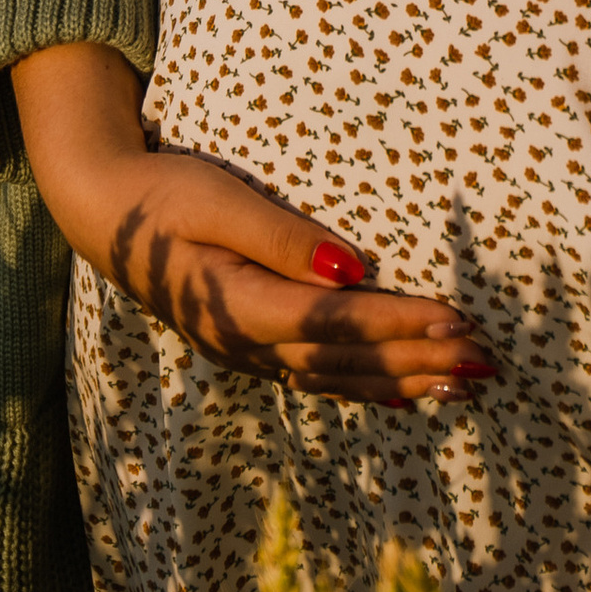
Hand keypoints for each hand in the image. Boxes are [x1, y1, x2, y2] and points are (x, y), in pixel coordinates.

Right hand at [12, 41, 494, 408]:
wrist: (104, 216)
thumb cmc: (164, 194)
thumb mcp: (217, 199)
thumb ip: (280, 237)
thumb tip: (350, 268)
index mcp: (237, 304)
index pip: (334, 321)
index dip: (398, 323)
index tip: (456, 320)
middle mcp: (245, 342)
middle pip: (346, 359)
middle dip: (420, 360)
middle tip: (486, 359)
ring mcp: (246, 353)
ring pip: (338, 378)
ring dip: (405, 382)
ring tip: (468, 385)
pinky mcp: (251, 348)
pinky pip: (320, 378)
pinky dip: (369, 389)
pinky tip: (409, 397)